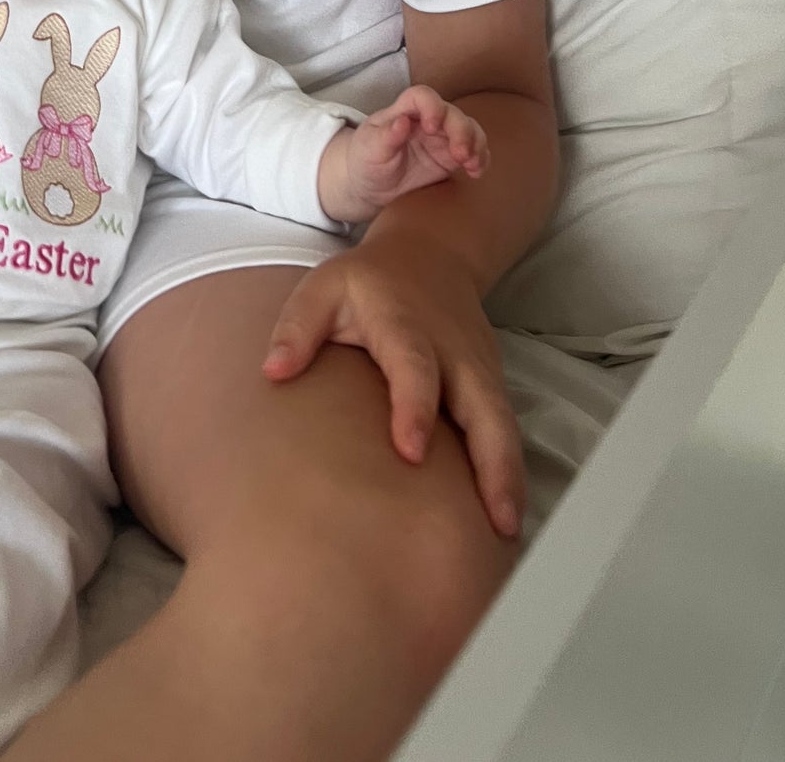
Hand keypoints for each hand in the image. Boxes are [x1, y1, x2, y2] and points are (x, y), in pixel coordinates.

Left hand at [262, 235, 523, 537]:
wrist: (431, 253)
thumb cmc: (367, 281)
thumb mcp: (324, 287)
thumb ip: (297, 328)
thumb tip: (273, 372)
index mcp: (405, 325)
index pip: (415, 369)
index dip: (415, 408)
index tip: (411, 451)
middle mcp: (452, 351)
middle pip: (481, 406)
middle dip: (491, 460)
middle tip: (493, 518)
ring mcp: (479, 368)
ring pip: (503, 424)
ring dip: (509, 476)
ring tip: (507, 531)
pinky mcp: (493, 383)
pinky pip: (506, 430)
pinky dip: (511, 471)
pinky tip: (506, 516)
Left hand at [320, 85, 488, 222]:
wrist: (370, 184)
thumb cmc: (366, 159)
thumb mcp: (370, 149)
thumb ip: (386, 135)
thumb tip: (403, 121)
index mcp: (404, 110)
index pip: (422, 96)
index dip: (432, 106)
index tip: (432, 127)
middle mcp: (427, 120)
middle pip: (452, 114)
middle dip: (461, 131)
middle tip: (460, 154)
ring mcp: (442, 138)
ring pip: (468, 130)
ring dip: (476, 144)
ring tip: (472, 164)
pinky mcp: (451, 157)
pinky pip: (473, 151)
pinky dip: (480, 158)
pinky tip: (476, 172)